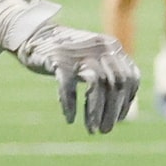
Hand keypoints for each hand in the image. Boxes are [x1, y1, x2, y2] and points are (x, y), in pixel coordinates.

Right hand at [11, 25, 139, 134]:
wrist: (35, 34)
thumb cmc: (67, 54)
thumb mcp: (93, 59)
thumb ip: (109, 75)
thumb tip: (123, 113)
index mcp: (111, 47)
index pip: (130, 77)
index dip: (127, 101)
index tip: (120, 119)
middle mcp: (99, 48)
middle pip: (116, 83)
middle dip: (112, 111)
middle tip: (104, 131)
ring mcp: (78, 53)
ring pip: (96, 85)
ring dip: (95, 112)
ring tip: (92, 130)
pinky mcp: (58, 59)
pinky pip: (68, 85)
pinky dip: (70, 104)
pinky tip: (70, 118)